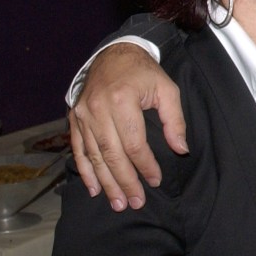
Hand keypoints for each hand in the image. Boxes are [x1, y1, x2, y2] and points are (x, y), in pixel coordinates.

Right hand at [68, 43, 187, 210]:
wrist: (114, 53)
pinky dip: (86, 170)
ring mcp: (83, 114)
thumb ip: (175, 120)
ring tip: (117, 202)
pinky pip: (79, 149)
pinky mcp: (74, 118)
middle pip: (112, 154)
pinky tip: (94, 188)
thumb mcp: (167, 89)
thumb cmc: (144, 73)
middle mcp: (98, 109)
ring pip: (94, 156)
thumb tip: (181, 149)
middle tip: (135, 203)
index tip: (155, 180)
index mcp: (122, 100)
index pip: (134, 143)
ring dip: (106, 183)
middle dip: (124, 182)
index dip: (145, 165)